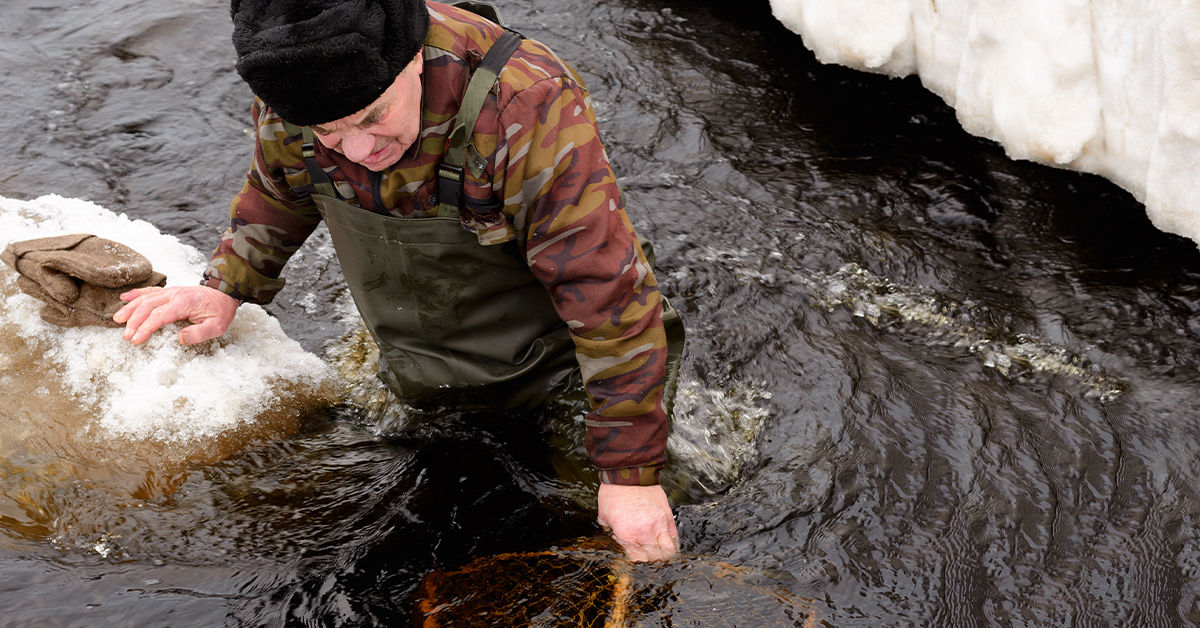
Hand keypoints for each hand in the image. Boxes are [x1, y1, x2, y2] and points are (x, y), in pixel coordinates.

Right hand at [113, 285, 238, 345]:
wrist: (225, 293)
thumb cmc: (221, 310)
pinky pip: (149, 291)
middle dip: (134, 321)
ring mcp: (171, 291)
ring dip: (130, 308)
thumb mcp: (218, 326)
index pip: (160, 315)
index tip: (136, 339)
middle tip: (125, 335)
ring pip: (145, 297)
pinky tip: (124, 298)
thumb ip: (200, 333)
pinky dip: (135, 294)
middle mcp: (175, 294)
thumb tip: (180, 339)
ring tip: (117, 319)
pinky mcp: (169, 292)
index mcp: (185, 303)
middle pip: (148, 306)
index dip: (145, 327)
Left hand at [597, 483, 678, 561]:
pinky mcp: (667, 516)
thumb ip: (609, 531)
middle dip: (651, 560)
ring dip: (664, 554)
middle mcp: (644, 534)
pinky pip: (674, 537)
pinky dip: (672, 543)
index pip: (637, 560)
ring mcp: (658, 525)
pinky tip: (667, 542)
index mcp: (626, 535)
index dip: (636, 559)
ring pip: (668, 551)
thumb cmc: (613, 493)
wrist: (629, 473)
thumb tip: (614, 538)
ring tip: (660, 551)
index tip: (634, 554)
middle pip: (654, 559)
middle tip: (647, 555)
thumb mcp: (603, 515)